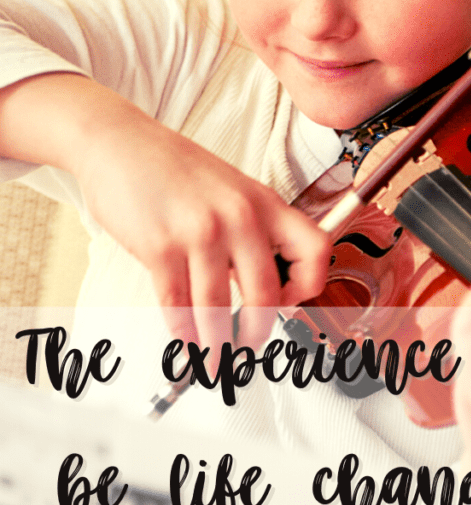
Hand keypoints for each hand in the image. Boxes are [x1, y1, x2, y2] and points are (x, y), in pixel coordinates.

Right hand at [73, 99, 330, 354]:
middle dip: (255, 333)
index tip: (291, 303)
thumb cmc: (174, 168)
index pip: (315, 249)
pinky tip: (184, 341)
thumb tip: (265, 286)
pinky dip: (181, 332)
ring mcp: (200, 231)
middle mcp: (239, 216)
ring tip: (215, 360)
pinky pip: (177, 305)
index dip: (309, 285)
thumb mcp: (231, 189)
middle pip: (265, 294)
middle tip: (247, 349)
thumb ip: (253, 231)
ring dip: (215, 346)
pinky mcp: (160, 246)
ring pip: (216, 309)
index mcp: (264, 202)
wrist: (121, 144)